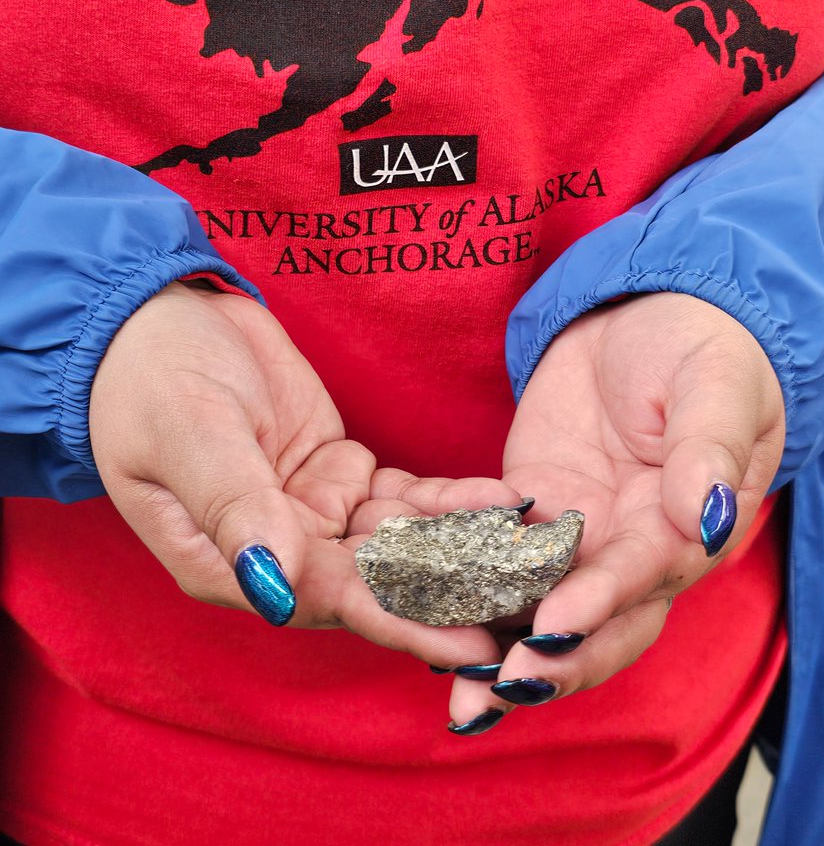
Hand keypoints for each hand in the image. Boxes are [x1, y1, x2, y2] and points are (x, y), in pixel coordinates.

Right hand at [89, 281, 519, 662]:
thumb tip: (277, 589)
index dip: (402, 620)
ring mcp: (312, 512)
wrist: (154, 318)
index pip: (329, 600)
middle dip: (454, 594)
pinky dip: (452, 501)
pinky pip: (404, 498)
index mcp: (228, 564)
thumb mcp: (189, 437)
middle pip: (378, 583)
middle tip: (531, 604)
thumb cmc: (148, 380)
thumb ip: (235, 508)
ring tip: (536, 554)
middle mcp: (277, 551)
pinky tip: (505, 500)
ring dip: (465, 547)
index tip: (470, 643)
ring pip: (402, 543)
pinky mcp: (337, 473)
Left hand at [445, 292, 785, 732]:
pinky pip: (493, 551)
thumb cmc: (702, 351)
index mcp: (686, 530)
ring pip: (539, 606)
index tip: (555, 625)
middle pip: (594, 623)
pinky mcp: (529, 508)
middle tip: (495, 690)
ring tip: (457, 696)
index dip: (600, 604)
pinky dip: (463, 584)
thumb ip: (710, 448)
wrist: (645, 317)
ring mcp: (576, 534)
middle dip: (548, 662)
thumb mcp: (717, 386)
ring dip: (500, 648)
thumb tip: (707, 517)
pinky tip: (422, 611)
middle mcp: (630, 548)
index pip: (643, 578)